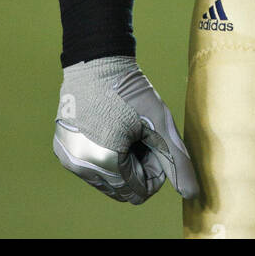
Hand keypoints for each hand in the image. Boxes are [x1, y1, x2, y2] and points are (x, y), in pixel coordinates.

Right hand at [54, 56, 199, 203]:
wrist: (98, 61)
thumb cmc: (132, 91)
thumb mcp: (160, 124)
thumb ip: (176, 161)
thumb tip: (191, 194)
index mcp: (106, 162)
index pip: (138, 193)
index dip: (154, 171)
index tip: (155, 143)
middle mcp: (83, 166)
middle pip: (121, 189)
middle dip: (137, 168)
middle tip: (143, 135)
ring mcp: (69, 159)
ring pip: (106, 180)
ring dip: (121, 163)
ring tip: (127, 131)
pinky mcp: (63, 149)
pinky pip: (90, 166)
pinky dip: (104, 155)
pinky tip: (111, 129)